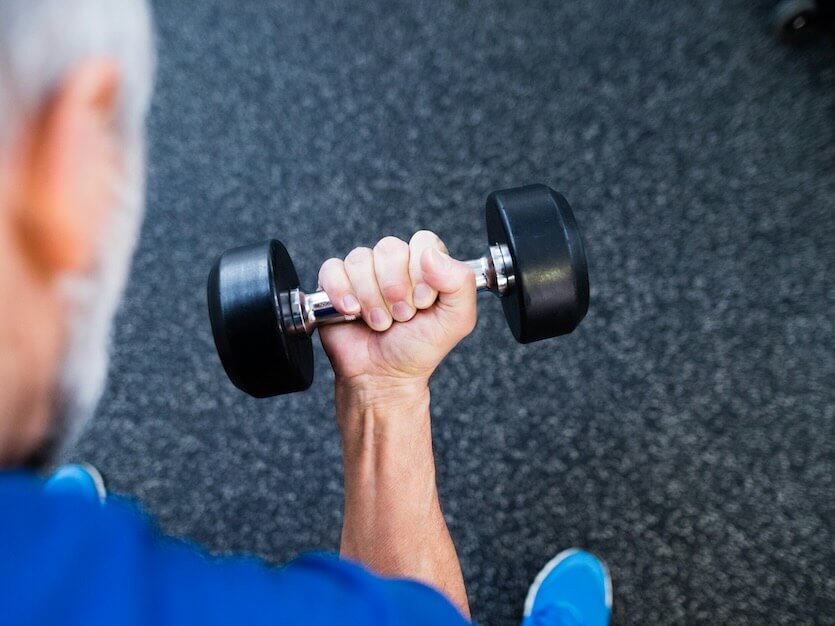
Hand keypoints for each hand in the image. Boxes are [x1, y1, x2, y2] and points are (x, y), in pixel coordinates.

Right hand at [317, 231, 476, 393]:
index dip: (421, 272)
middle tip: (402, 316)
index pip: (423, 242)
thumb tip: (431, 255)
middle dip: (396, 290)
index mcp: (426, 265)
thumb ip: (460, 282)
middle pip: (390, 249)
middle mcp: (394, 264)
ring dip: (372, 299)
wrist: (384, 377)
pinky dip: (341, 293)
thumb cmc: (418, 348)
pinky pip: (332, 270)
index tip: (423, 301)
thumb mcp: (457, 320)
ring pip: (361, 260)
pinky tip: (352, 312)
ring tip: (380, 322)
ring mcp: (363, 272)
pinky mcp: (335, 283)